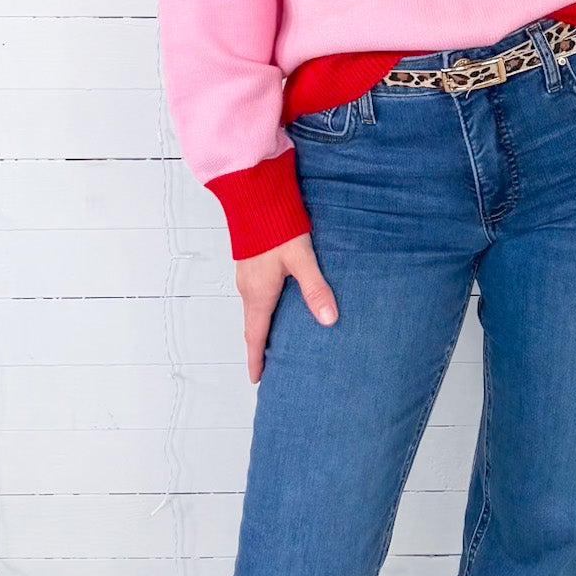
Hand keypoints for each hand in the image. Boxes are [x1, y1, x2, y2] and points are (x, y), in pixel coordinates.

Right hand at [235, 231, 338, 383]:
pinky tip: (278, 304)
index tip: (256, 378)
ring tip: (276, 338)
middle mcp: (248, 288)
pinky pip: (255, 294)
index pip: (255, 336)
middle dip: (259, 346)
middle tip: (269, 364)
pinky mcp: (250, 263)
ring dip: (262, 326)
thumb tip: (329, 320)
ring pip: (254, 309)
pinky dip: (263, 308)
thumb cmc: (276, 227)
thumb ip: (316, 289)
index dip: (256, 359)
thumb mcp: (301, 259)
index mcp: (259, 294)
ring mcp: (247, 275)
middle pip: (253, 325)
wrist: (255, 196)